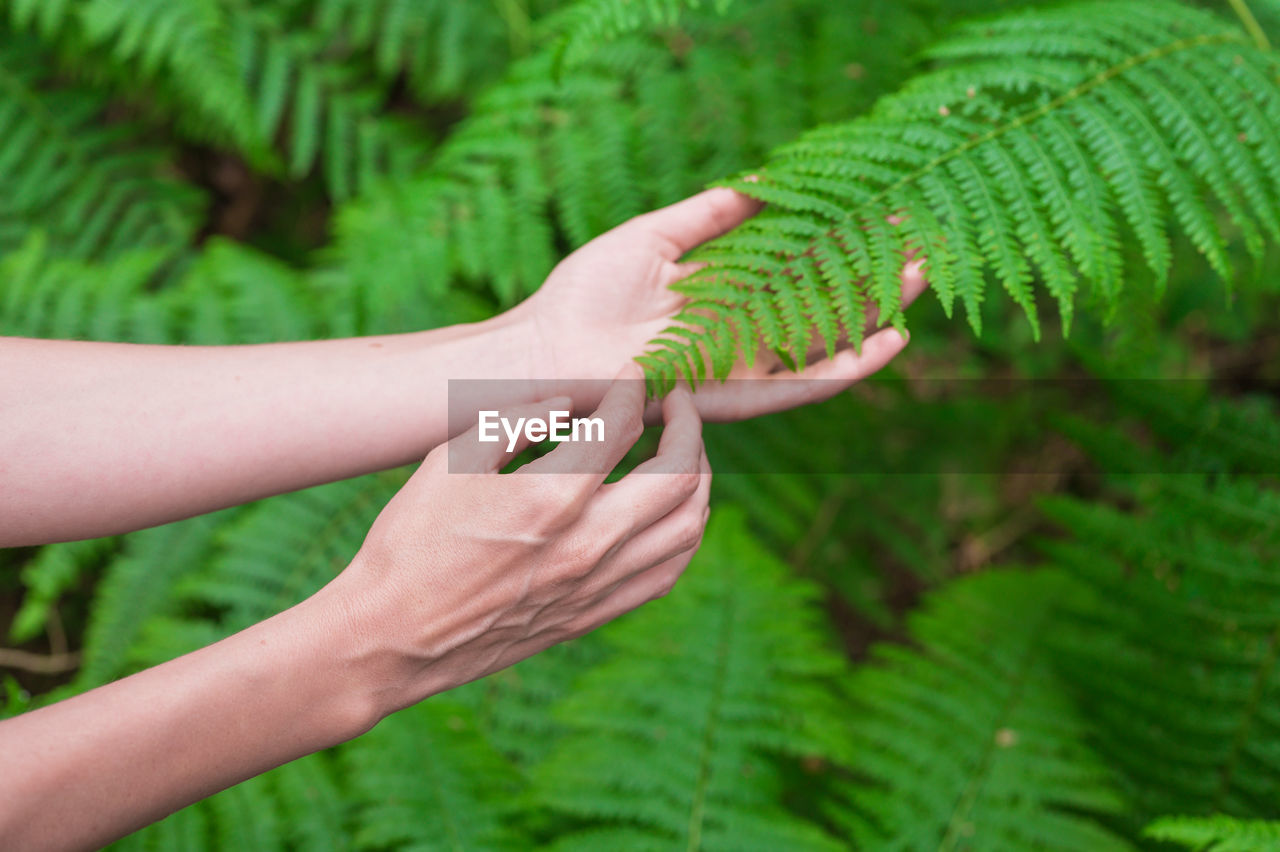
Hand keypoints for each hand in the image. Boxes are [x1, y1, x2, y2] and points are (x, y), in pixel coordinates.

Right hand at [318, 365, 710, 716]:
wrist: (393, 638)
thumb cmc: (410, 542)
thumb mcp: (450, 460)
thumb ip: (516, 421)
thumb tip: (569, 401)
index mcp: (551, 497)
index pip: (622, 426)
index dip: (633, 389)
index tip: (632, 373)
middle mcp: (588, 544)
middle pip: (679, 477)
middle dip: (689, 427)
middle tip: (679, 403)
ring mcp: (596, 585)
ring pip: (687, 529)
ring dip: (699, 481)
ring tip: (686, 454)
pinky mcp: (592, 615)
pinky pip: (666, 572)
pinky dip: (684, 534)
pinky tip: (672, 514)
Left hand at [513, 187, 927, 420]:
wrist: (544, 352)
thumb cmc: (584, 294)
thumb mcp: (655, 237)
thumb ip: (711, 216)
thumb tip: (763, 181)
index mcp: (725, 293)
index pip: (796, 266)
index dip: (838, 243)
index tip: (880, 214)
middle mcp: (741, 332)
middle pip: (821, 304)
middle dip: (870, 277)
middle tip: (919, 245)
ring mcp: (741, 366)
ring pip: (824, 342)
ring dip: (874, 314)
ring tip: (920, 281)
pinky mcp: (733, 396)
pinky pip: (801, 384)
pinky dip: (847, 367)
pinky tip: (889, 341)